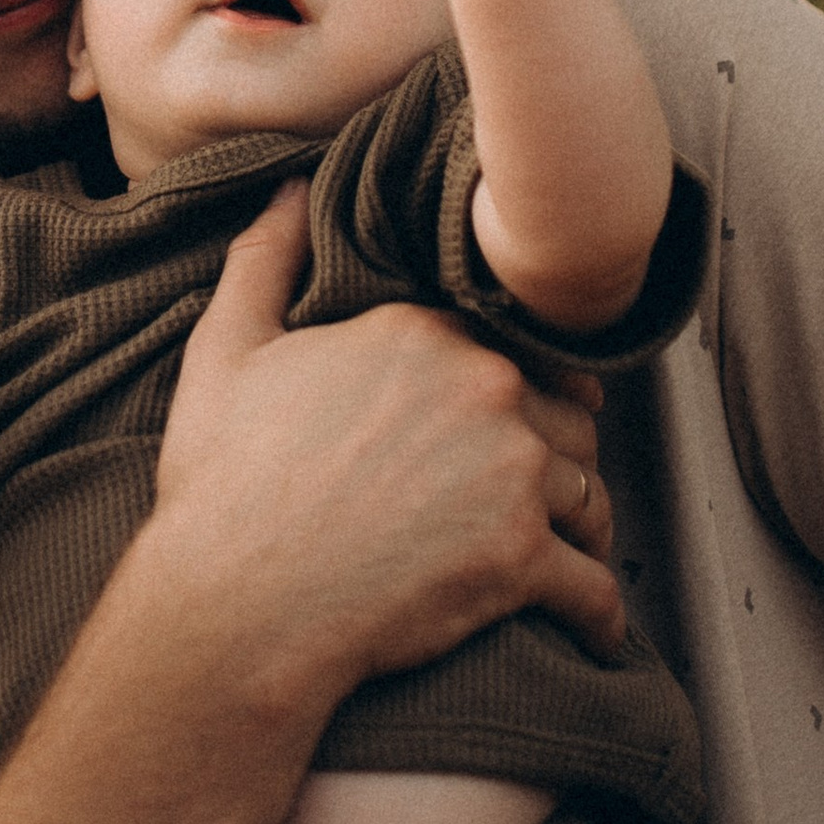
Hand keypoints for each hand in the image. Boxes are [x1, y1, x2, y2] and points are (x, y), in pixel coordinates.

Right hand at [137, 185, 622, 738]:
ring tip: (568, 556)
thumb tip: (292, 191)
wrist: (234, 604)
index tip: (505, 423)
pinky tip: (592, 632)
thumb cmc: (224, 485)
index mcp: (422, 332)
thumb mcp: (226, 352)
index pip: (507, 348)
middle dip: (556, 457)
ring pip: (591, 496)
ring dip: (583, 529)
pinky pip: (596, 591)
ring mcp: (512, 474)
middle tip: (539, 496)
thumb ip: (266, 259)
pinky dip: (600, 617)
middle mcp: (485, 389)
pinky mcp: (523, 561)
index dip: (511, 391)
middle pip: (566, 418)